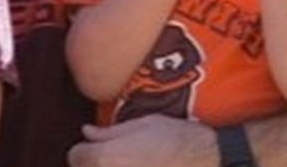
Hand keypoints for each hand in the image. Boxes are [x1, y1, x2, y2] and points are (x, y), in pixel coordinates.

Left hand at [69, 116, 215, 166]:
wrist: (212, 161)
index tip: (95, 147)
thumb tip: (87, 132)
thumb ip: (109, 132)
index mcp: (105, 158)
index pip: (75, 156)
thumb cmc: (178, 140)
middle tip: (116, 159)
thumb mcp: (142, 125)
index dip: (85, 150)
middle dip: (95, 164)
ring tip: (130, 163)